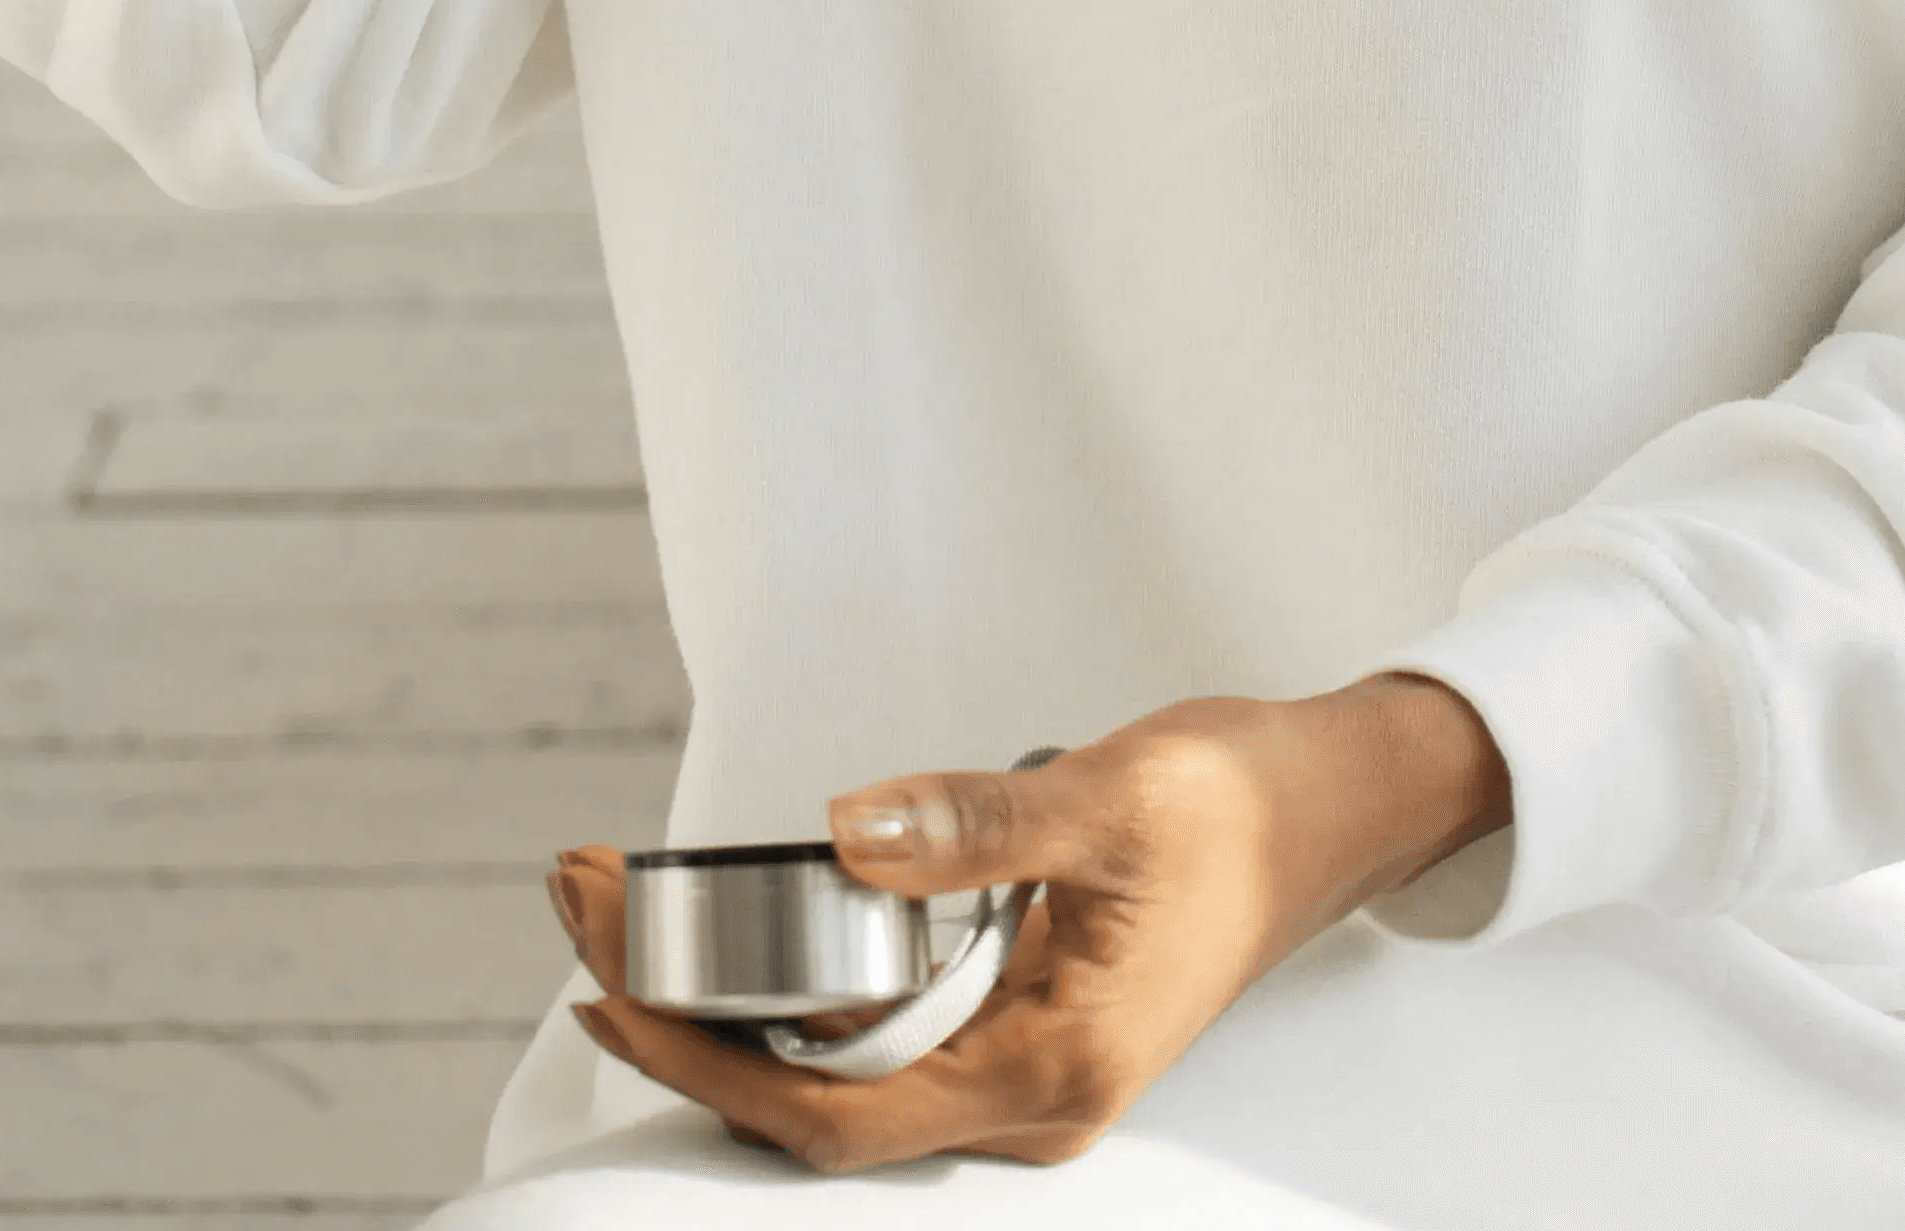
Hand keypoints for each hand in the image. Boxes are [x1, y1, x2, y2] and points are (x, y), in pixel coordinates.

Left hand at [544, 674, 1508, 1170]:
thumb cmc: (1240, 804)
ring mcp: (1015, 1068)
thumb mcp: (1111, 796)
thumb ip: (981, 824)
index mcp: (1049, 1072)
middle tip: (573, 900)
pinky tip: (723, 929)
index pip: (831, 1108)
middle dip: (675, 1019)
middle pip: (807, 1104)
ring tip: (613, 903)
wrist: (1331, 805)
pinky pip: (870, 1034)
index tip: (604, 975)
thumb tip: (850, 831)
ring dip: (715, 1000)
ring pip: (830, 1073)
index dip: (703, 1058)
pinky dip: (782, 987)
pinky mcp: (1010, 1024)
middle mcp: (1025, 1099)